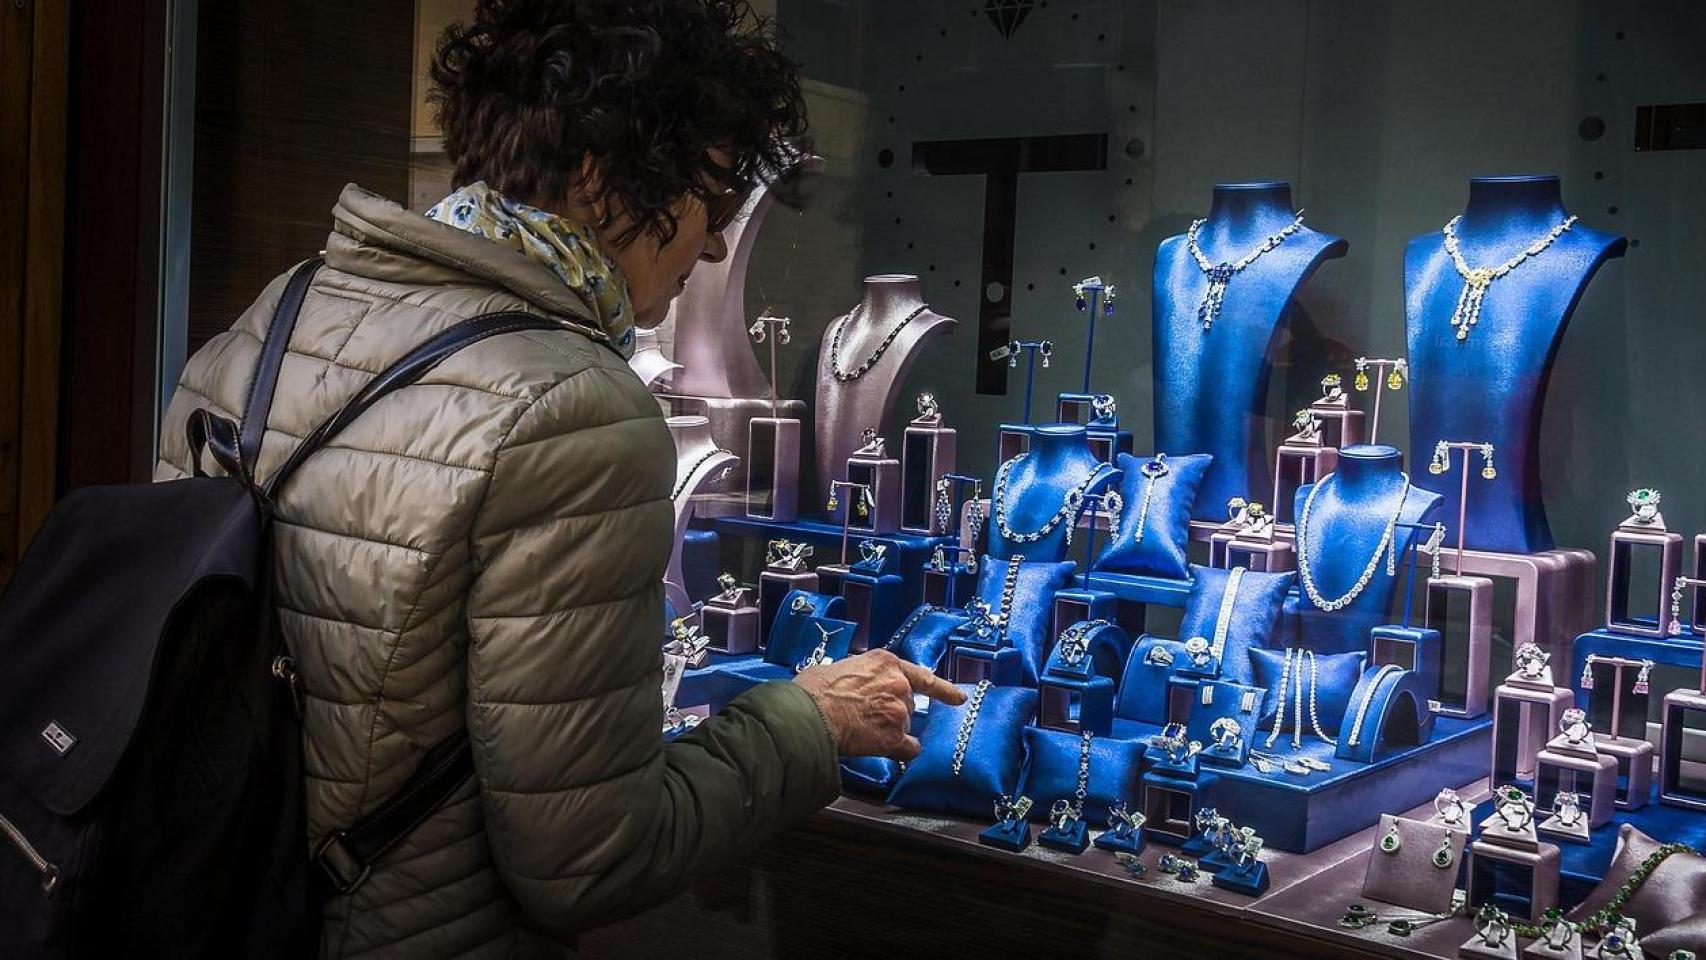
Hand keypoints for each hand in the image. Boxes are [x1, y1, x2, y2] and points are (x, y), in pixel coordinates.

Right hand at [794, 649, 964, 761]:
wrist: (808, 715)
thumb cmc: (814, 690)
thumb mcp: (841, 666)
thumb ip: (860, 674)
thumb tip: (856, 685)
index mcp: (885, 662)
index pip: (922, 676)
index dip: (943, 689)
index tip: (959, 698)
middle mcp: (898, 684)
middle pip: (907, 703)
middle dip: (891, 711)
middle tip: (866, 717)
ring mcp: (899, 711)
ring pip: (905, 726)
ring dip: (890, 730)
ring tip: (862, 731)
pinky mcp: (894, 738)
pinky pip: (908, 749)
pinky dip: (901, 752)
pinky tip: (886, 750)